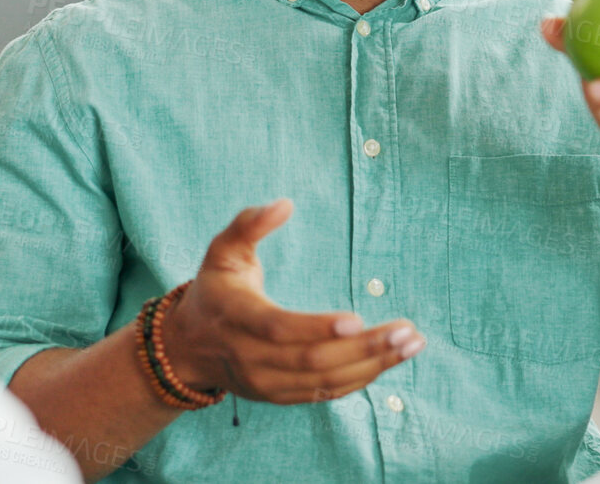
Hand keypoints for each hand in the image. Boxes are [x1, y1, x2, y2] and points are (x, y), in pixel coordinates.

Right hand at [159, 199, 423, 403]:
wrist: (188, 348)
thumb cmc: (215, 290)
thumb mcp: (222, 251)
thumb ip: (248, 224)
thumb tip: (285, 203)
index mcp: (237, 318)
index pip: (278, 329)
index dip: (317, 327)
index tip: (357, 317)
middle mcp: (251, 358)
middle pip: (312, 359)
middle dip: (364, 347)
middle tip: (406, 330)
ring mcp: (266, 383)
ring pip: (324, 381)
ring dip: (373, 365)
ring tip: (412, 344)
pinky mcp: (280, 396)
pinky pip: (325, 393)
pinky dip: (361, 379)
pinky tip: (390, 360)